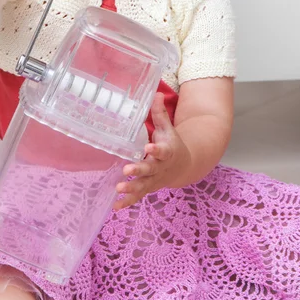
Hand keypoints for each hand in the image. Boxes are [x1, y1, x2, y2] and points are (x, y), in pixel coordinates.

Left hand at [113, 93, 191, 209]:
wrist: (183, 166)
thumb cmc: (171, 143)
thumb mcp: (168, 128)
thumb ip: (160, 113)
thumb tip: (156, 93)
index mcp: (167, 151)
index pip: (162, 151)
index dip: (156, 150)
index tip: (148, 147)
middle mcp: (161, 168)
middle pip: (150, 170)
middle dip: (139, 170)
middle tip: (126, 170)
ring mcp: (155, 180)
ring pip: (143, 186)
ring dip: (131, 188)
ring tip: (119, 188)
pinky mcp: (149, 188)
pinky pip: (138, 196)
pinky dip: (128, 202)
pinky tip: (116, 206)